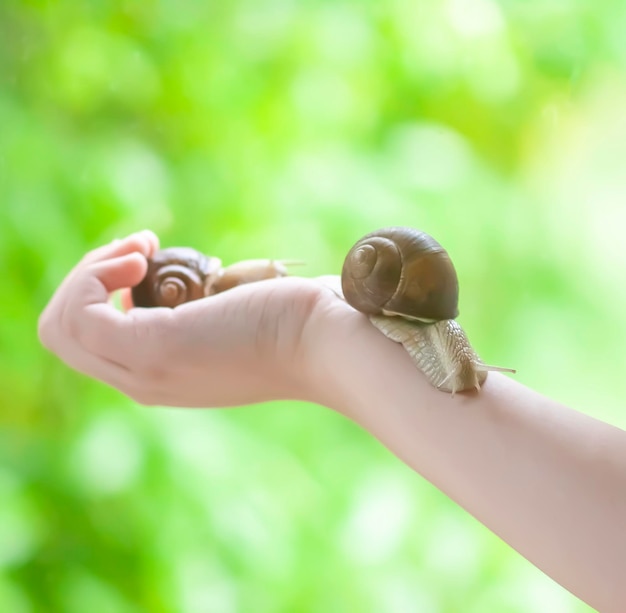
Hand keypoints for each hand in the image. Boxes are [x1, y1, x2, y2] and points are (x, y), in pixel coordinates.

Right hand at [37, 231, 351, 407]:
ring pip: (61, 325)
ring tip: (137, 250)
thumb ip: (198, 309)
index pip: (91, 342)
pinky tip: (141, 254)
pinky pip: (80, 312)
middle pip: (64, 335)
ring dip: (87, 272)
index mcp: (161, 376)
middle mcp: (145, 382)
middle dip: (86, 278)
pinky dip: (97, 272)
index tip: (145, 258)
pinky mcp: (156, 347)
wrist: (329, 342)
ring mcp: (146, 369)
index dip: (102, 293)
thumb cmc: (295, 322)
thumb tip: (175, 275)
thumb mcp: (232, 316)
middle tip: (137, 249)